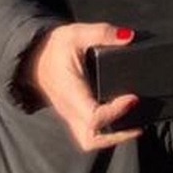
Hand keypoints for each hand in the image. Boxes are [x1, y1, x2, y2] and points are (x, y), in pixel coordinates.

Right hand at [25, 23, 140, 151]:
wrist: (34, 55)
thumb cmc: (55, 47)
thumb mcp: (77, 33)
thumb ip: (103, 33)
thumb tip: (128, 36)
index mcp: (72, 93)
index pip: (93, 117)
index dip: (116, 112)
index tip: (133, 98)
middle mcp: (70, 109)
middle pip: (91, 139)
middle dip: (116, 136)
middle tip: (138, 122)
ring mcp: (71, 114)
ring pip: (89, 140)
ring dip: (113, 137)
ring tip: (135, 125)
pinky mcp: (74, 114)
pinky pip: (89, 132)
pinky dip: (107, 132)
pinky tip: (125, 118)